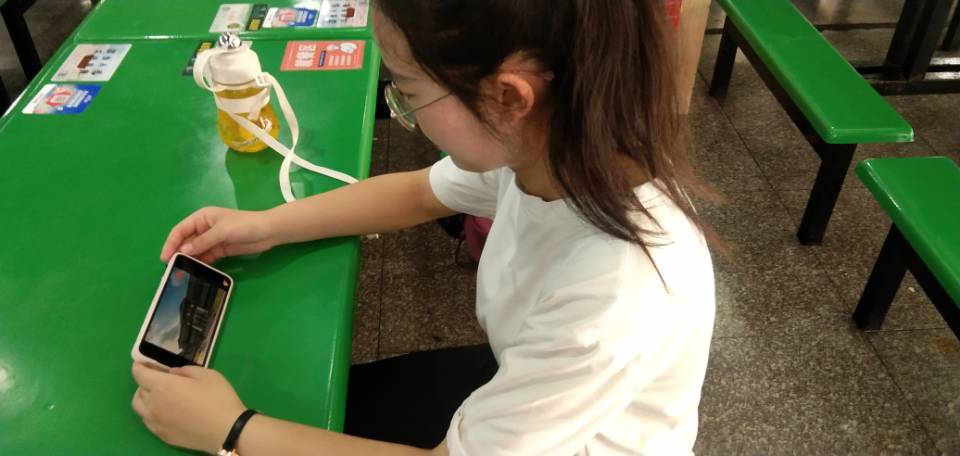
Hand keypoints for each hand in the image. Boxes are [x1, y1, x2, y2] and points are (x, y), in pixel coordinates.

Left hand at [131, 362, 247, 453]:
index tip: (145, 362)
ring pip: (139, 407)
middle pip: (138, 390)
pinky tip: (167, 412)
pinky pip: (148, 421)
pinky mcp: (162, 435)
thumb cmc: (218, 398)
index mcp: (162, 385)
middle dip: (145, 381)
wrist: (226, 430)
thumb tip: (173, 373)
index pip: (139, 374)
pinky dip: (152, 413)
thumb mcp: (207, 374)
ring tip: (160, 396)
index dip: (139, 365)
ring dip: (145, 398)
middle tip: (160, 379)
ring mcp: (155, 422)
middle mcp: (153, 404)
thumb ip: (185, 370)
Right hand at [160, 207, 276, 263]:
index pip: (181, 230)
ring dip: (188, 261)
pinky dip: (200, 263)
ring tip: (180, 274)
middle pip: (186, 241)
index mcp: (202, 217)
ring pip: (195, 251)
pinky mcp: (220, 250)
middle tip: (171, 269)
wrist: (268, 232)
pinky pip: (206, 257)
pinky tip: (194, 272)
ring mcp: (212, 240)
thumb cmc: (245, 225)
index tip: (165, 257)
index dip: (171, 243)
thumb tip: (183, 252)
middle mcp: (204, 228)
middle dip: (177, 254)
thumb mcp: (222, 231)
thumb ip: (203, 242)